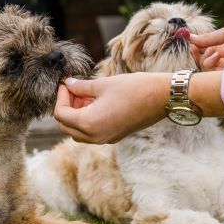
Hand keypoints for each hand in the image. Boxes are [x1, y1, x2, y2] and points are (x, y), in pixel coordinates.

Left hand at [53, 74, 169, 143]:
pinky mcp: (113, 137)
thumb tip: (68, 84)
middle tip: (72, 89)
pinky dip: (86, 120)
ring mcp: (104, 139)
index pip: (61, 115)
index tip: (65, 84)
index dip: (60, 97)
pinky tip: (94, 103)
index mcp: (89, 124)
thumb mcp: (103, 84)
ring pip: (77, 132)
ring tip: (84, 95)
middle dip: (65, 107)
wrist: (164, 98)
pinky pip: (90, 133)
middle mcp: (95, 137)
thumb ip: (81, 87)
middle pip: (65, 126)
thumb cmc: (135, 88)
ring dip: (75, 115)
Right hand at [190, 20, 223, 70]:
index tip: (190, 43)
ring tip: (212, 52)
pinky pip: (214, 76)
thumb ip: (209, 38)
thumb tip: (191, 38)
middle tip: (193, 49)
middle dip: (199, 55)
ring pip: (209, 69)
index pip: (212, 50)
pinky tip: (215, 57)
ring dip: (205, 59)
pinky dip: (210, 65)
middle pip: (208, 61)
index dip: (201, 48)